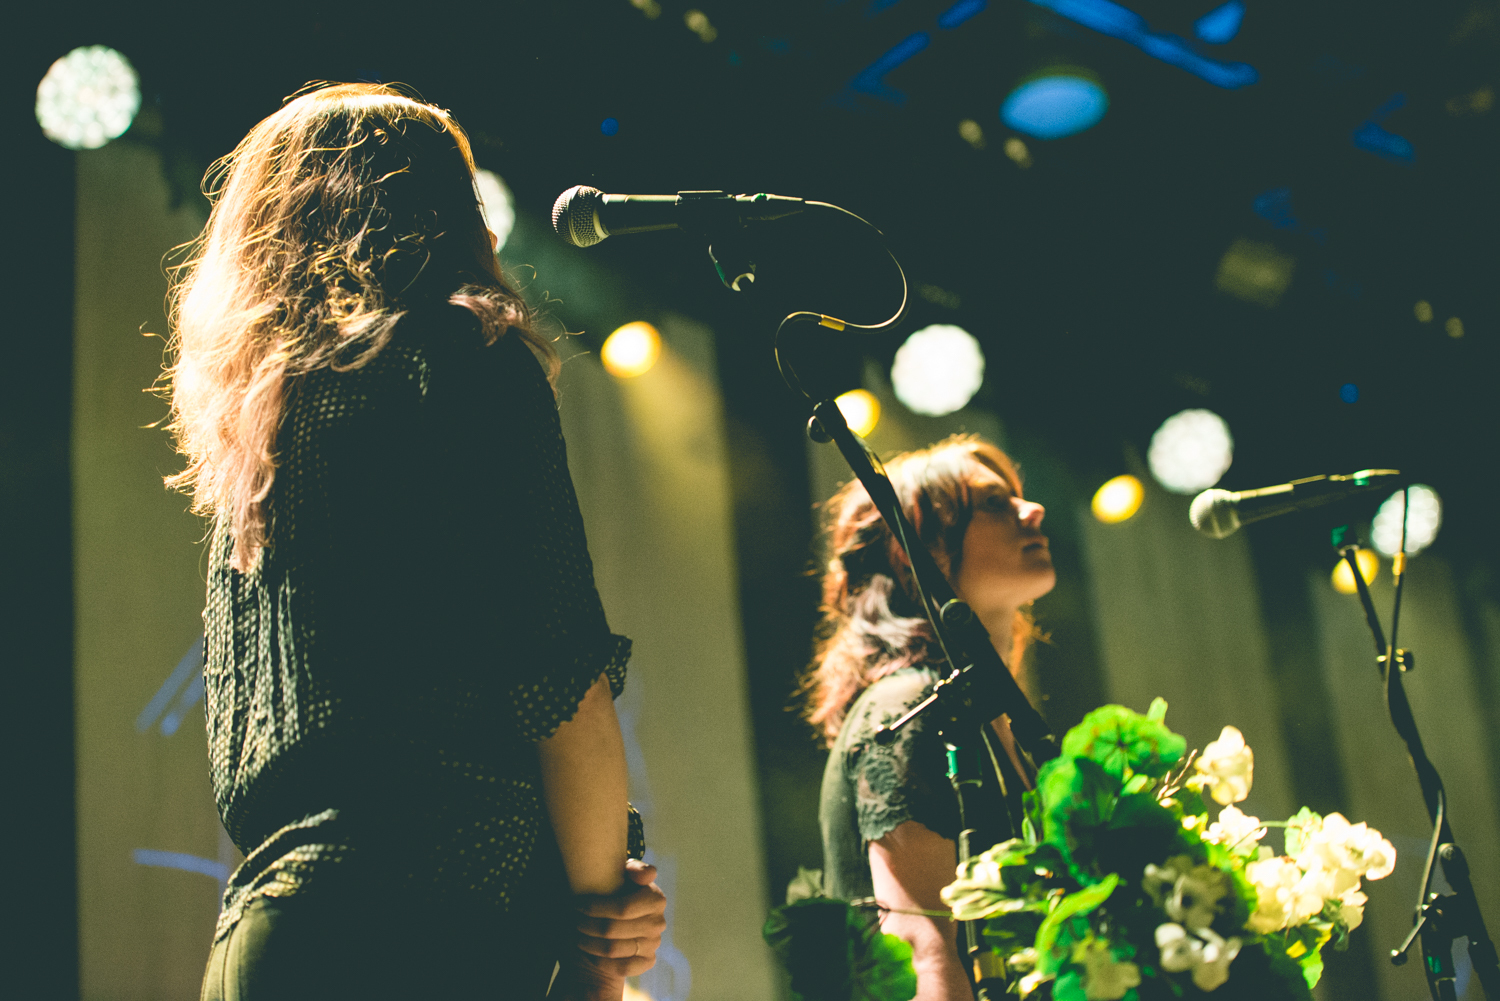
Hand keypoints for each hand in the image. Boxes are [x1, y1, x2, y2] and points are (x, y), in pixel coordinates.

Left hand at [551, 860, 666, 999]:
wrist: (620, 919)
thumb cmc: (617, 892)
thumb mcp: (623, 875)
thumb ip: (634, 869)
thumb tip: (647, 874)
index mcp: (655, 898)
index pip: (623, 908)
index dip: (596, 908)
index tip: (577, 905)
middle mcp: (658, 922)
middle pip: (613, 929)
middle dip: (587, 925)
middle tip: (573, 920)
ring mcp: (654, 943)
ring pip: (613, 949)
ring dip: (589, 943)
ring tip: (576, 934)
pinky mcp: (648, 961)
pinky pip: (622, 967)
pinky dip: (601, 961)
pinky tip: (589, 951)